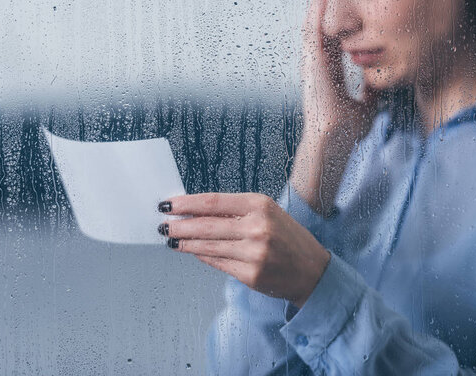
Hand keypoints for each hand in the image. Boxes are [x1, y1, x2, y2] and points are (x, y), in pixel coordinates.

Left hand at [158, 193, 329, 307]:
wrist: (312, 270)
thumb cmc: (287, 237)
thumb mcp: (267, 213)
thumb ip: (235, 212)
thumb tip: (196, 212)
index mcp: (260, 205)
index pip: (213, 202)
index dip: (186, 203)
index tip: (169, 204)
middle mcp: (257, 228)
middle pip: (206, 225)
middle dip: (179, 225)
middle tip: (163, 224)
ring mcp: (254, 253)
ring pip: (207, 246)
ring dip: (185, 242)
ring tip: (171, 238)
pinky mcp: (250, 275)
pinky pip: (217, 263)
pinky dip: (201, 256)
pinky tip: (191, 251)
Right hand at [301, 0, 376, 133]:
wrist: (334, 141)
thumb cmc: (346, 131)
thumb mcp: (365, 106)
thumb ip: (369, 93)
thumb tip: (378, 83)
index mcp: (329, 76)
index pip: (334, 44)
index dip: (340, 26)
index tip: (348, 10)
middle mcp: (318, 68)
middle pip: (322, 31)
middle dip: (326, 10)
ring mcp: (313, 66)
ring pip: (314, 28)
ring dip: (318, 7)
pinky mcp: (311, 64)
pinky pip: (312, 33)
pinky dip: (315, 15)